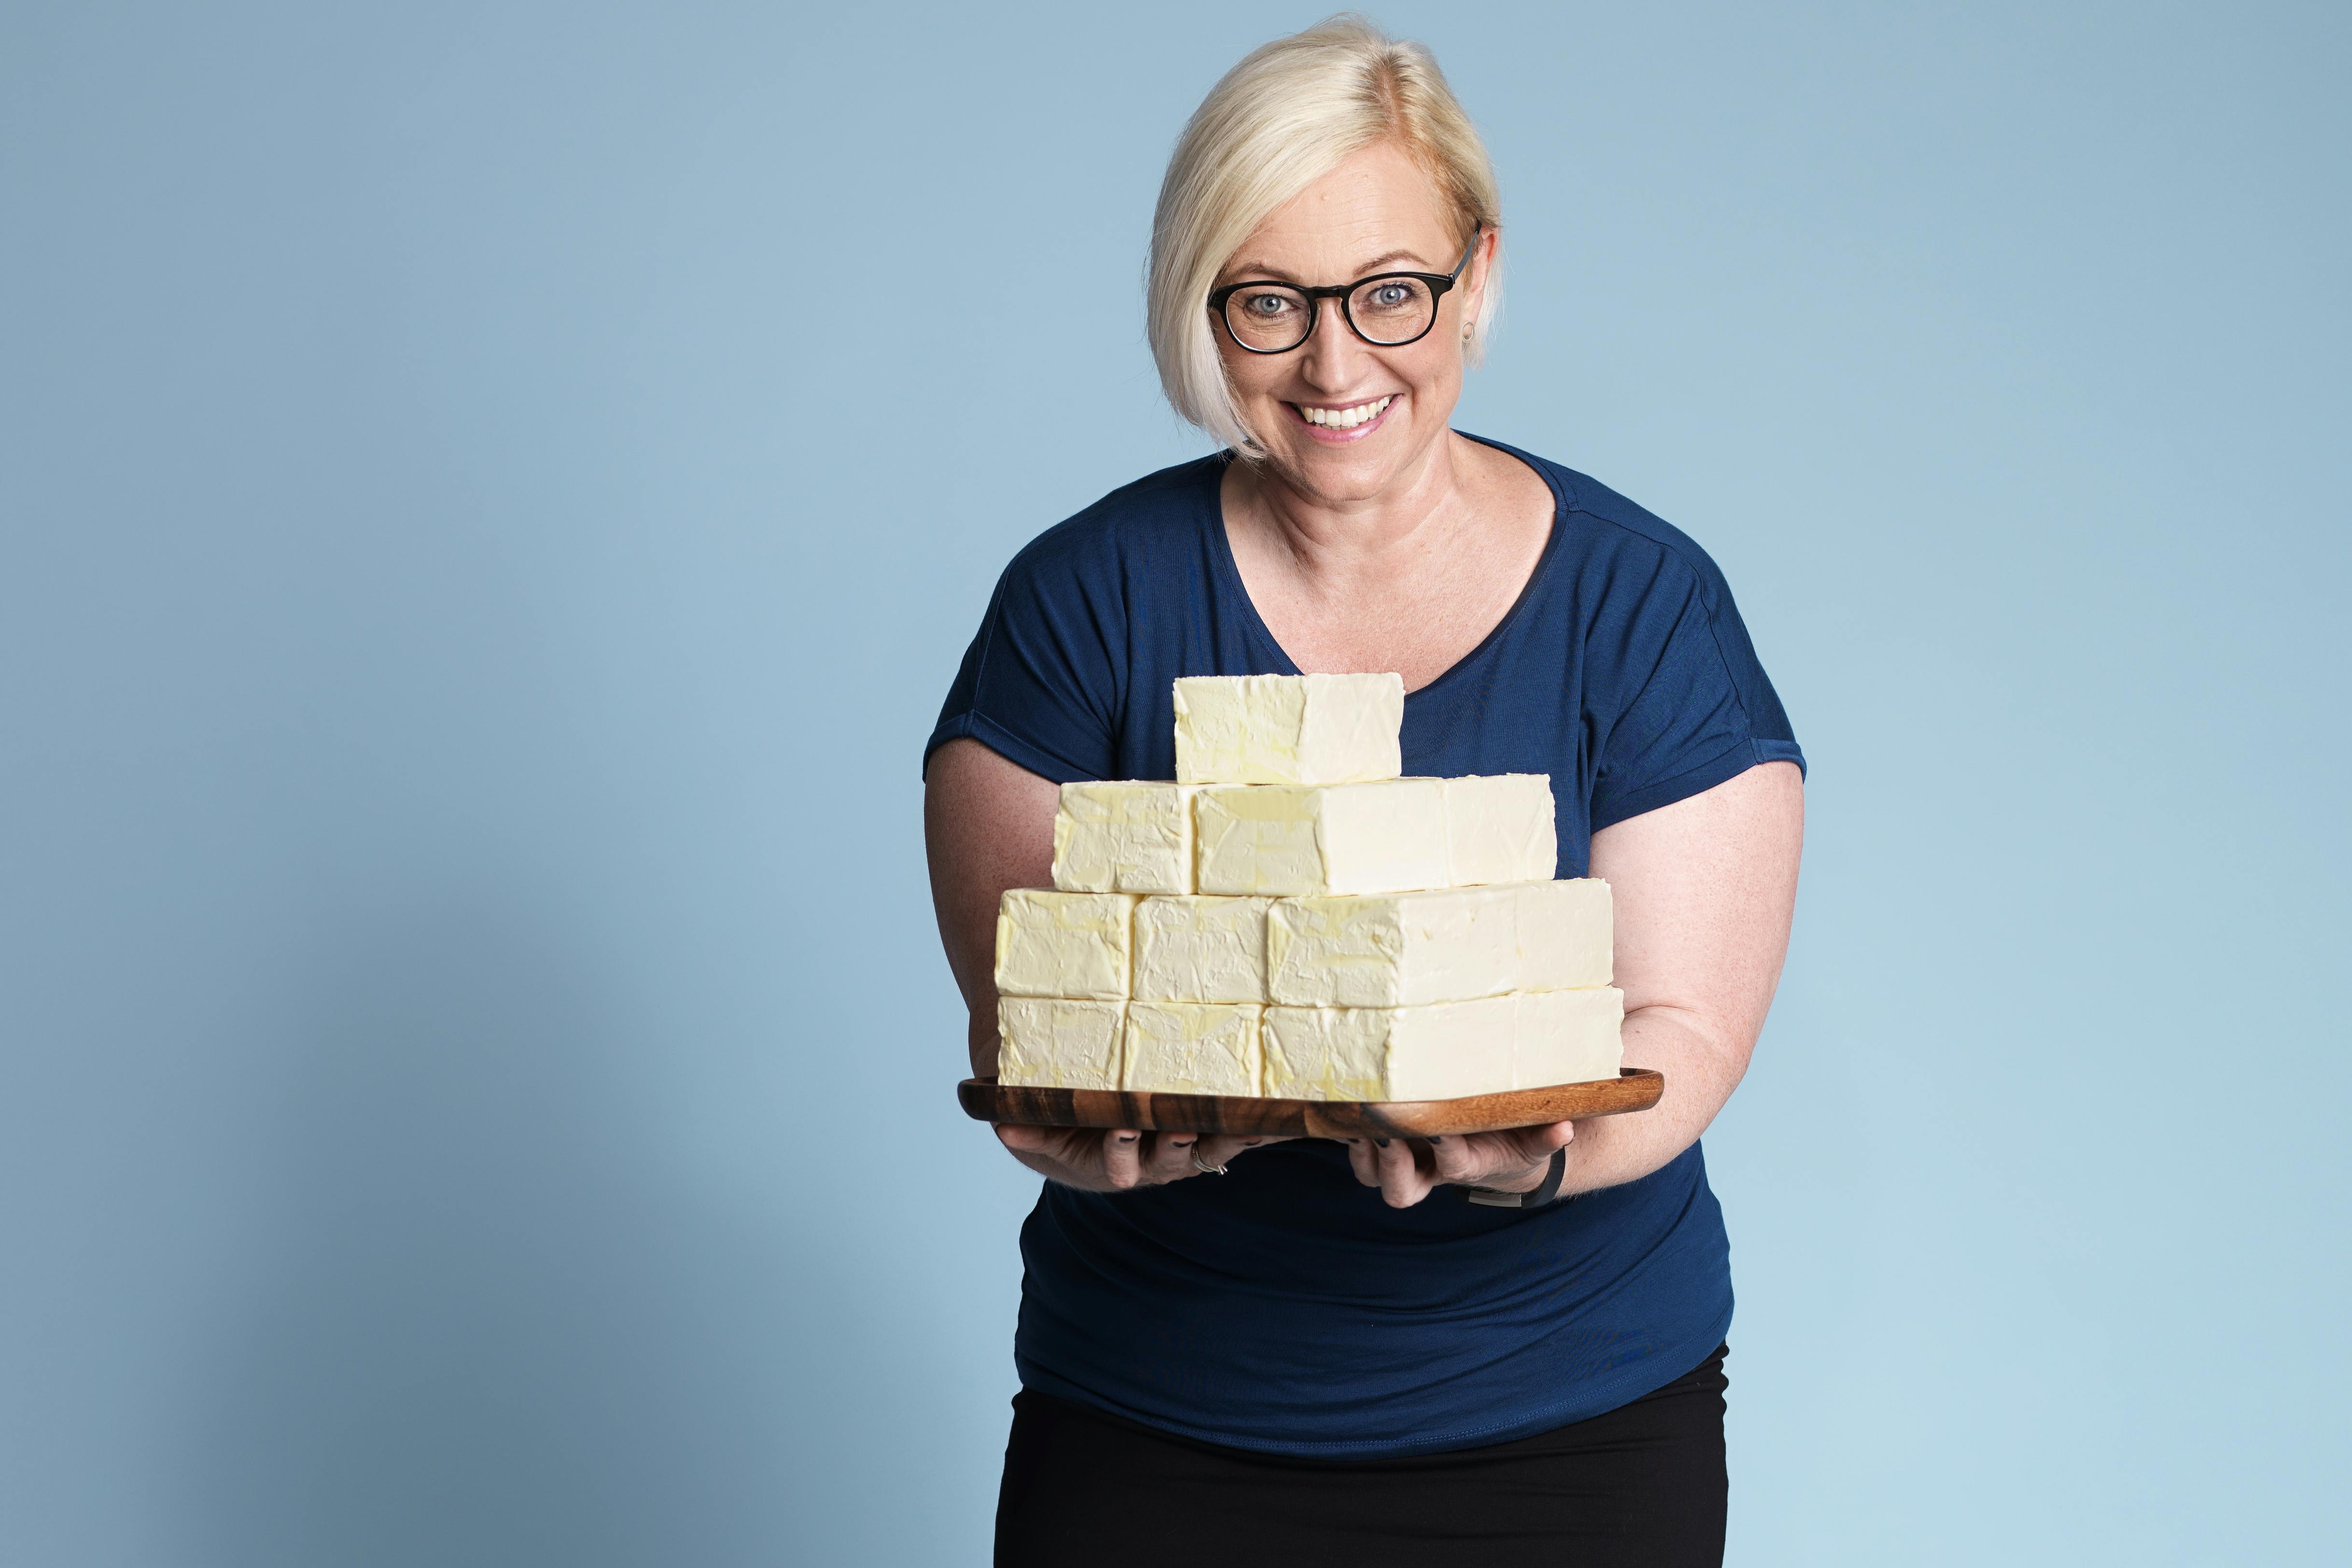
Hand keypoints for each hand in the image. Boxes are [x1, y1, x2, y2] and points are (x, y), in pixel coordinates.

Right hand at [994, 1124, 1289, 1191]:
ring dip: (1231, 1139)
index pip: (1118, 1160)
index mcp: (1117, 1162)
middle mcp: (1157, 1162)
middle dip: (1179, 1144)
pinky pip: (1239, 1134)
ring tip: (1249, 1123)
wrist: (1105, 1139)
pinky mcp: (1214, 1135)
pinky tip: (1284, 1117)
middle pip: (1172, 1157)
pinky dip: (1259, 1129)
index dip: (1121, 1148)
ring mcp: (1189, 1151)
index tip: (1119, 1126)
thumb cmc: (1076, 1130)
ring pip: (1212, 1148)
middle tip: (1183, 1126)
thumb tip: (1002, 1123)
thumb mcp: (1051, 1131)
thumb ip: (1032, 1128)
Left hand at [1345, 1121, 1572, 1208]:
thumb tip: (1564, 1126)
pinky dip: (1342, 1132)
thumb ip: (1546, 1136)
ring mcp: (1404, 1162)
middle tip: (1386, 1131)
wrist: (1492, 1151)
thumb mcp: (1533, 1140)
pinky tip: (1335, 1104)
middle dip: (1391, 1164)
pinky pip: (1354, 1147)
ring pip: (1371, 1175)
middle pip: (1401, 1189)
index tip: (1442, 1130)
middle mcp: (1430, 1172)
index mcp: (1469, 1166)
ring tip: (1354, 1117)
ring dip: (1360, 1152)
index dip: (1447, 1151)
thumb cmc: (1512, 1140)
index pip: (1455, 1165)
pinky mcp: (1383, 1146)